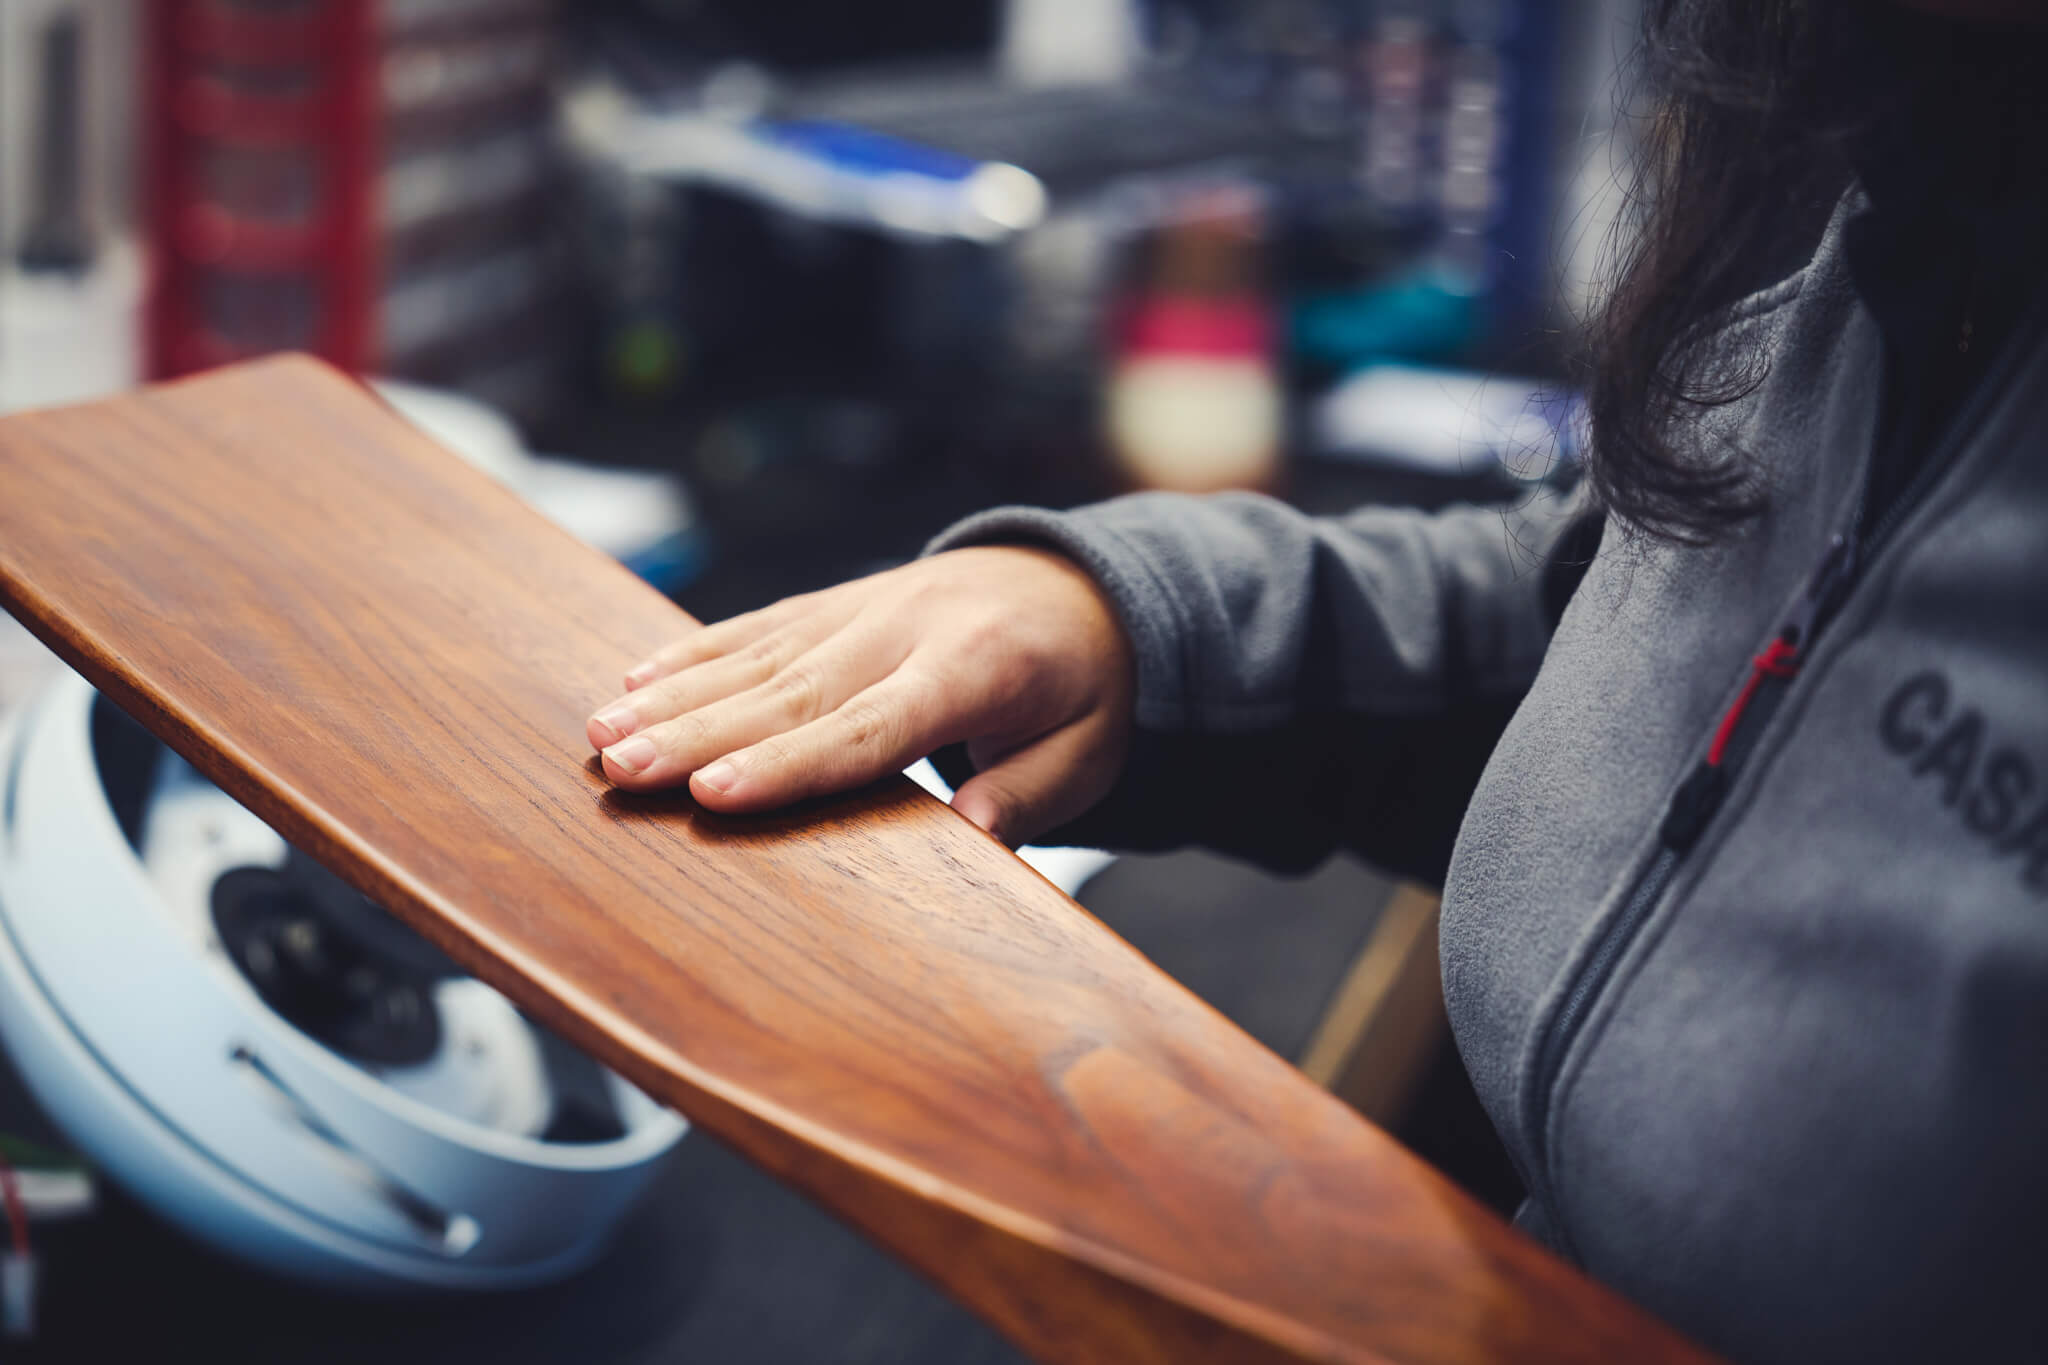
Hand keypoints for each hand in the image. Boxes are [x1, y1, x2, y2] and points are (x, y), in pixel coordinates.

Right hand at [587, 546, 1136, 845]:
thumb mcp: (1089, 748)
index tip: (713, 796)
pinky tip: (636, 679)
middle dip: (697, 734)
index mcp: (974, 668)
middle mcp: (905, 627)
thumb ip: (1031, 792)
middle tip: (619, 771)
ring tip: (601, 735)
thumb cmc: (1084, 686)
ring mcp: (864, 607)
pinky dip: (694, 653)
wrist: (1081, 585)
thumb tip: (976, 836)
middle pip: (790, 692)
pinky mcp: (838, 603)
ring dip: (675, 697)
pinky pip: (759, 628)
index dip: (788, 764)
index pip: (868, 727)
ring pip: (758, 657)